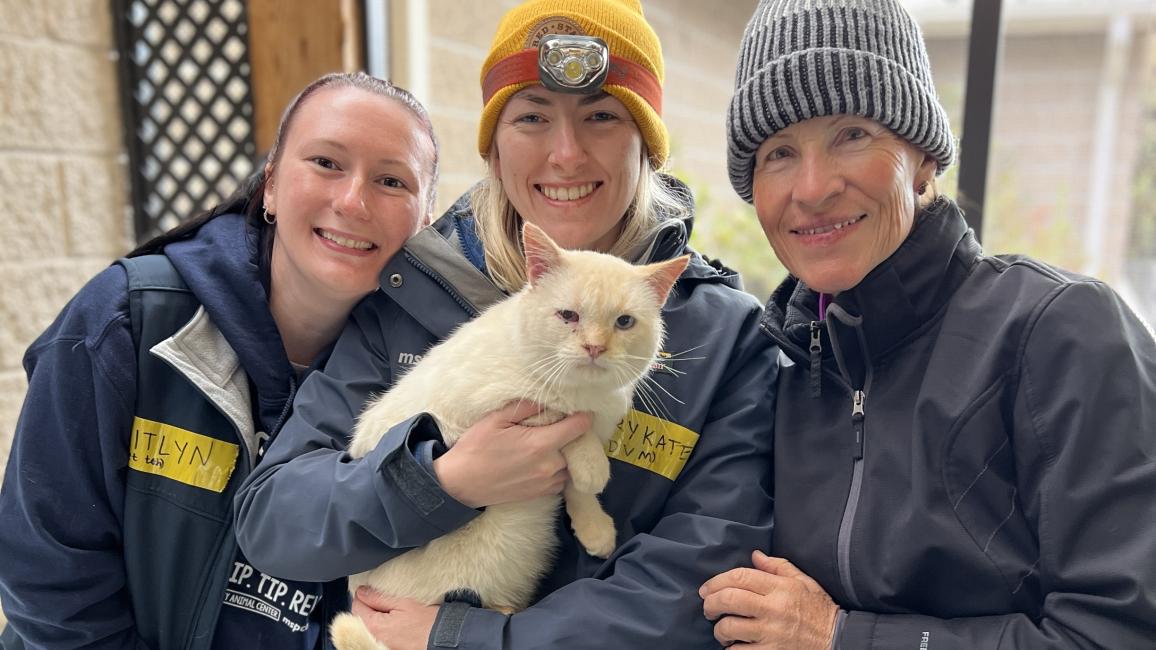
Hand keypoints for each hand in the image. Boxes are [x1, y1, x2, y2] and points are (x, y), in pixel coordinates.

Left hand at [351, 586, 438, 649]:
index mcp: (374, 626)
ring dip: (375, 615)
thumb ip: (378, 597)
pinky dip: (382, 625)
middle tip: (383, 599)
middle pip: (361, 617)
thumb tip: (362, 592)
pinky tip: (393, 620)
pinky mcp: (389, 646)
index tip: (372, 590)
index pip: (356, 606)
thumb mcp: (402, 602)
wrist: (441, 637)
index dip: (363, 595)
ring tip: (390, 610)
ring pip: (369, 625)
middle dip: (368, 606)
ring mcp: (381, 643)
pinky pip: (378, 633)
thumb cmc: (425, 621)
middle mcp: (374, 638)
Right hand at [433, 401, 591, 507]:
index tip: (580, 410)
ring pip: (572, 466)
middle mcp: (549, 466)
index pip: (579, 427)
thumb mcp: (495, 419)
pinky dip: (560, 470)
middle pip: (579, 447)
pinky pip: (562, 480)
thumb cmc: (475, 449)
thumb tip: (546, 398)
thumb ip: (524, 407)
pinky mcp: (541, 494)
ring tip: (555, 444)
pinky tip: (546, 461)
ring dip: (568, 455)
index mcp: (540, 444)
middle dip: (575, 435)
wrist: (460, 484)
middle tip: (564, 425)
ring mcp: (546, 483)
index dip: (583, 416)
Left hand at [700, 550, 839, 648]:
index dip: (716, 581)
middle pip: (729, 599)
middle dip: (710, 603)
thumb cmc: (819, 610)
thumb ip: (777, 567)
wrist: (839, 640)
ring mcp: (772, 633)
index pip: (739, 577)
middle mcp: (774, 608)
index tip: (706, 589)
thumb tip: (754, 555)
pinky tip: (735, 646)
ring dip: (719, 630)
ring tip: (722, 630)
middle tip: (708, 609)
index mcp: (780, 587)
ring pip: (729, 627)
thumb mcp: (803, 581)